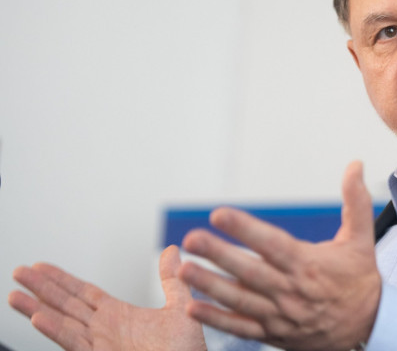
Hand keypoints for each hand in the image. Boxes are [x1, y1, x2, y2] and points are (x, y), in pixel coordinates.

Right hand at [8, 245, 206, 350]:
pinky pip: (74, 342)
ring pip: (62, 322)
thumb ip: (171, 280)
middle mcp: (104, 329)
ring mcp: (99, 344)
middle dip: (42, 287)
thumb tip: (172, 250)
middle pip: (66, 303)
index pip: (83, 292)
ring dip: (37, 307)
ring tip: (14, 294)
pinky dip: (55, 330)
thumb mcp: (179, 307)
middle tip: (19, 271)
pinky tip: (37, 317)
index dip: (62, 279)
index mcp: (118, 315)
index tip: (41, 265)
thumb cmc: (184, 349)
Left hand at [179, 160, 381, 350]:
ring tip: (185, 270)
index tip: (219, 214)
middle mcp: (292, 291)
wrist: (369, 325)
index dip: (245, 229)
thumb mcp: (362, 239)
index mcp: (309, 264)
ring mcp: (282, 315)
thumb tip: (355, 165)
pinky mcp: (275, 334)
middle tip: (192, 239)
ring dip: (210, 285)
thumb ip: (356, 201)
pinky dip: (217, 320)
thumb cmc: (360, 279)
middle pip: (250, 271)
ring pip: (240, 300)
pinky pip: (241, 328)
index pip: (272, 244)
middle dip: (218, 254)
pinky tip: (193, 307)